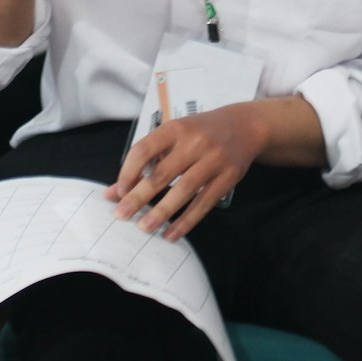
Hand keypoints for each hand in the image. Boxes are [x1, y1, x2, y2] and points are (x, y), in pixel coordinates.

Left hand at [106, 103, 268, 240]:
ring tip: (145, 228)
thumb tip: (116, 191)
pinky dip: (187, 221)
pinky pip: (205, 203)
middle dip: (139, 197)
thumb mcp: (175, 135)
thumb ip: (148, 160)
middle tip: (122, 216)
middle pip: (162, 173)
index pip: (145, 150)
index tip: (118, 192)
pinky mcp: (229, 177)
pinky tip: (172, 234)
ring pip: (184, 190)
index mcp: (176, 129)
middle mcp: (195, 142)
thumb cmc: (201, 132)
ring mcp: (214, 160)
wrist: (246, 126)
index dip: (128, 171)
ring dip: (162, 212)